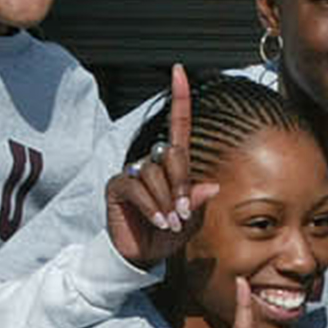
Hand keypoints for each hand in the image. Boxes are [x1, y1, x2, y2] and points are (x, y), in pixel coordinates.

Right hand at [105, 65, 220, 269]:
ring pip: (155, 173)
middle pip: (172, 154)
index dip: (180, 98)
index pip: (178, 126)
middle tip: (183, 212)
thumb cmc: (166, 235)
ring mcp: (132, 172)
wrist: (141, 257)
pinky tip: (158, 222)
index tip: (179, 70)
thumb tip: (209, 187)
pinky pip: (137, 187)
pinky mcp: (117, 186)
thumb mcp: (191, 221)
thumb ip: (199, 202)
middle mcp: (151, 162)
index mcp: (172, 165)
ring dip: (166, 201)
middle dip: (181, 184)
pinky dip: (151, 207)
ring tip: (169, 222)